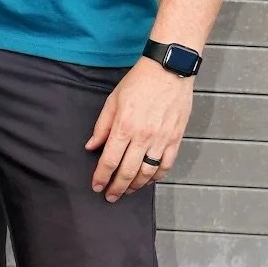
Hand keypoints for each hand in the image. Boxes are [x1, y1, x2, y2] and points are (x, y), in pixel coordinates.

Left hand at [86, 58, 194, 200]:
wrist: (168, 70)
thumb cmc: (138, 83)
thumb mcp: (112, 102)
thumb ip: (101, 127)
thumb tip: (91, 147)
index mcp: (124, 127)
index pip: (109, 161)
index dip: (101, 177)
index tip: (96, 186)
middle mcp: (143, 137)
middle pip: (128, 171)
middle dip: (117, 188)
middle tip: (110, 196)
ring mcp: (161, 139)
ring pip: (148, 172)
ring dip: (136, 185)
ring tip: (127, 191)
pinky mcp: (176, 138)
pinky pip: (166, 164)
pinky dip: (157, 176)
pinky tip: (148, 180)